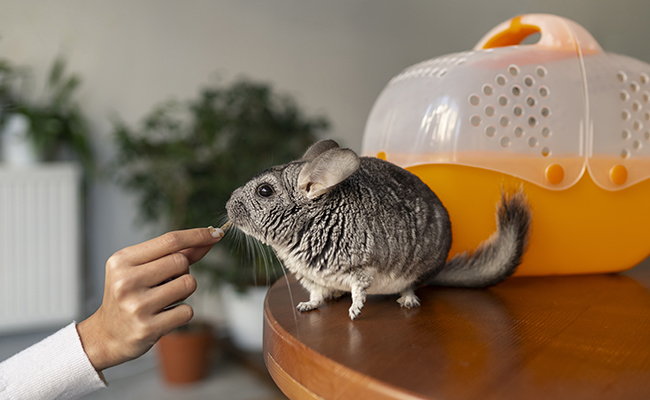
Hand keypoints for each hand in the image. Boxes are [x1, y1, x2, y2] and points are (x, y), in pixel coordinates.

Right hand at [77, 227, 223, 370]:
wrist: (106, 336)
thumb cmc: (128, 296)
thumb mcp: (141, 269)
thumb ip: (174, 253)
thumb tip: (209, 238)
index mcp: (122, 260)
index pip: (170, 240)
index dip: (197, 235)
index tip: (216, 233)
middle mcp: (126, 281)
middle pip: (182, 262)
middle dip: (182, 271)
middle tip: (164, 284)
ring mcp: (137, 305)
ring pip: (188, 284)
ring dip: (183, 292)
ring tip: (163, 300)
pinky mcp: (148, 328)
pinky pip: (187, 311)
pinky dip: (181, 313)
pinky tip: (162, 317)